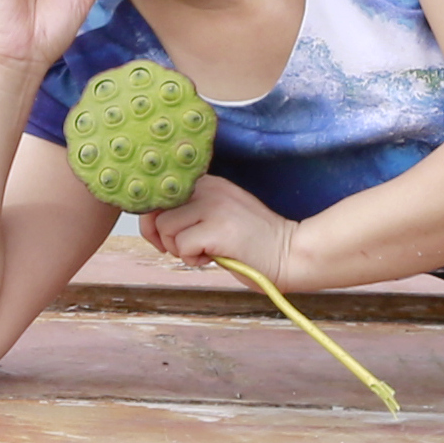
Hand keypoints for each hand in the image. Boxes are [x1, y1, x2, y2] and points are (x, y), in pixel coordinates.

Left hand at [143, 176, 298, 281]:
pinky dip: (192, 259)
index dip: (155, 219)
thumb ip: (191, 213)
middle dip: (162, 237)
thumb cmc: (252, 243)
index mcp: (209, 183)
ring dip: (179, 249)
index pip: (160, 193)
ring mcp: (214, 206)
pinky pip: (182, 246)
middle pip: (156, 211)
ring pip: (165, 228)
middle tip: (185, 249)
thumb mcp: (219, 217)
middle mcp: (209, 188)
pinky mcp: (219, 229)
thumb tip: (152, 223)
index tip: (168, 238)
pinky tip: (213, 258)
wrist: (291, 254)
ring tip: (204, 253)